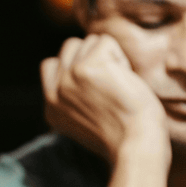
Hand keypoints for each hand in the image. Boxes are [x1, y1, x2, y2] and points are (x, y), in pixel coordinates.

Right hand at [40, 34, 168, 163]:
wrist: (135, 144)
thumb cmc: (123, 135)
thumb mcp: (84, 122)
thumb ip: (73, 99)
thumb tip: (78, 72)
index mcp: (51, 108)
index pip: (51, 65)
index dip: (76, 65)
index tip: (96, 84)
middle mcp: (55, 92)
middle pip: (69, 47)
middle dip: (93, 56)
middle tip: (111, 84)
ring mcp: (69, 78)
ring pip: (88, 41)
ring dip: (109, 55)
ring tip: (119, 82)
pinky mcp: (88, 67)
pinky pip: (106, 42)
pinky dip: (121, 57)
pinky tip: (125, 79)